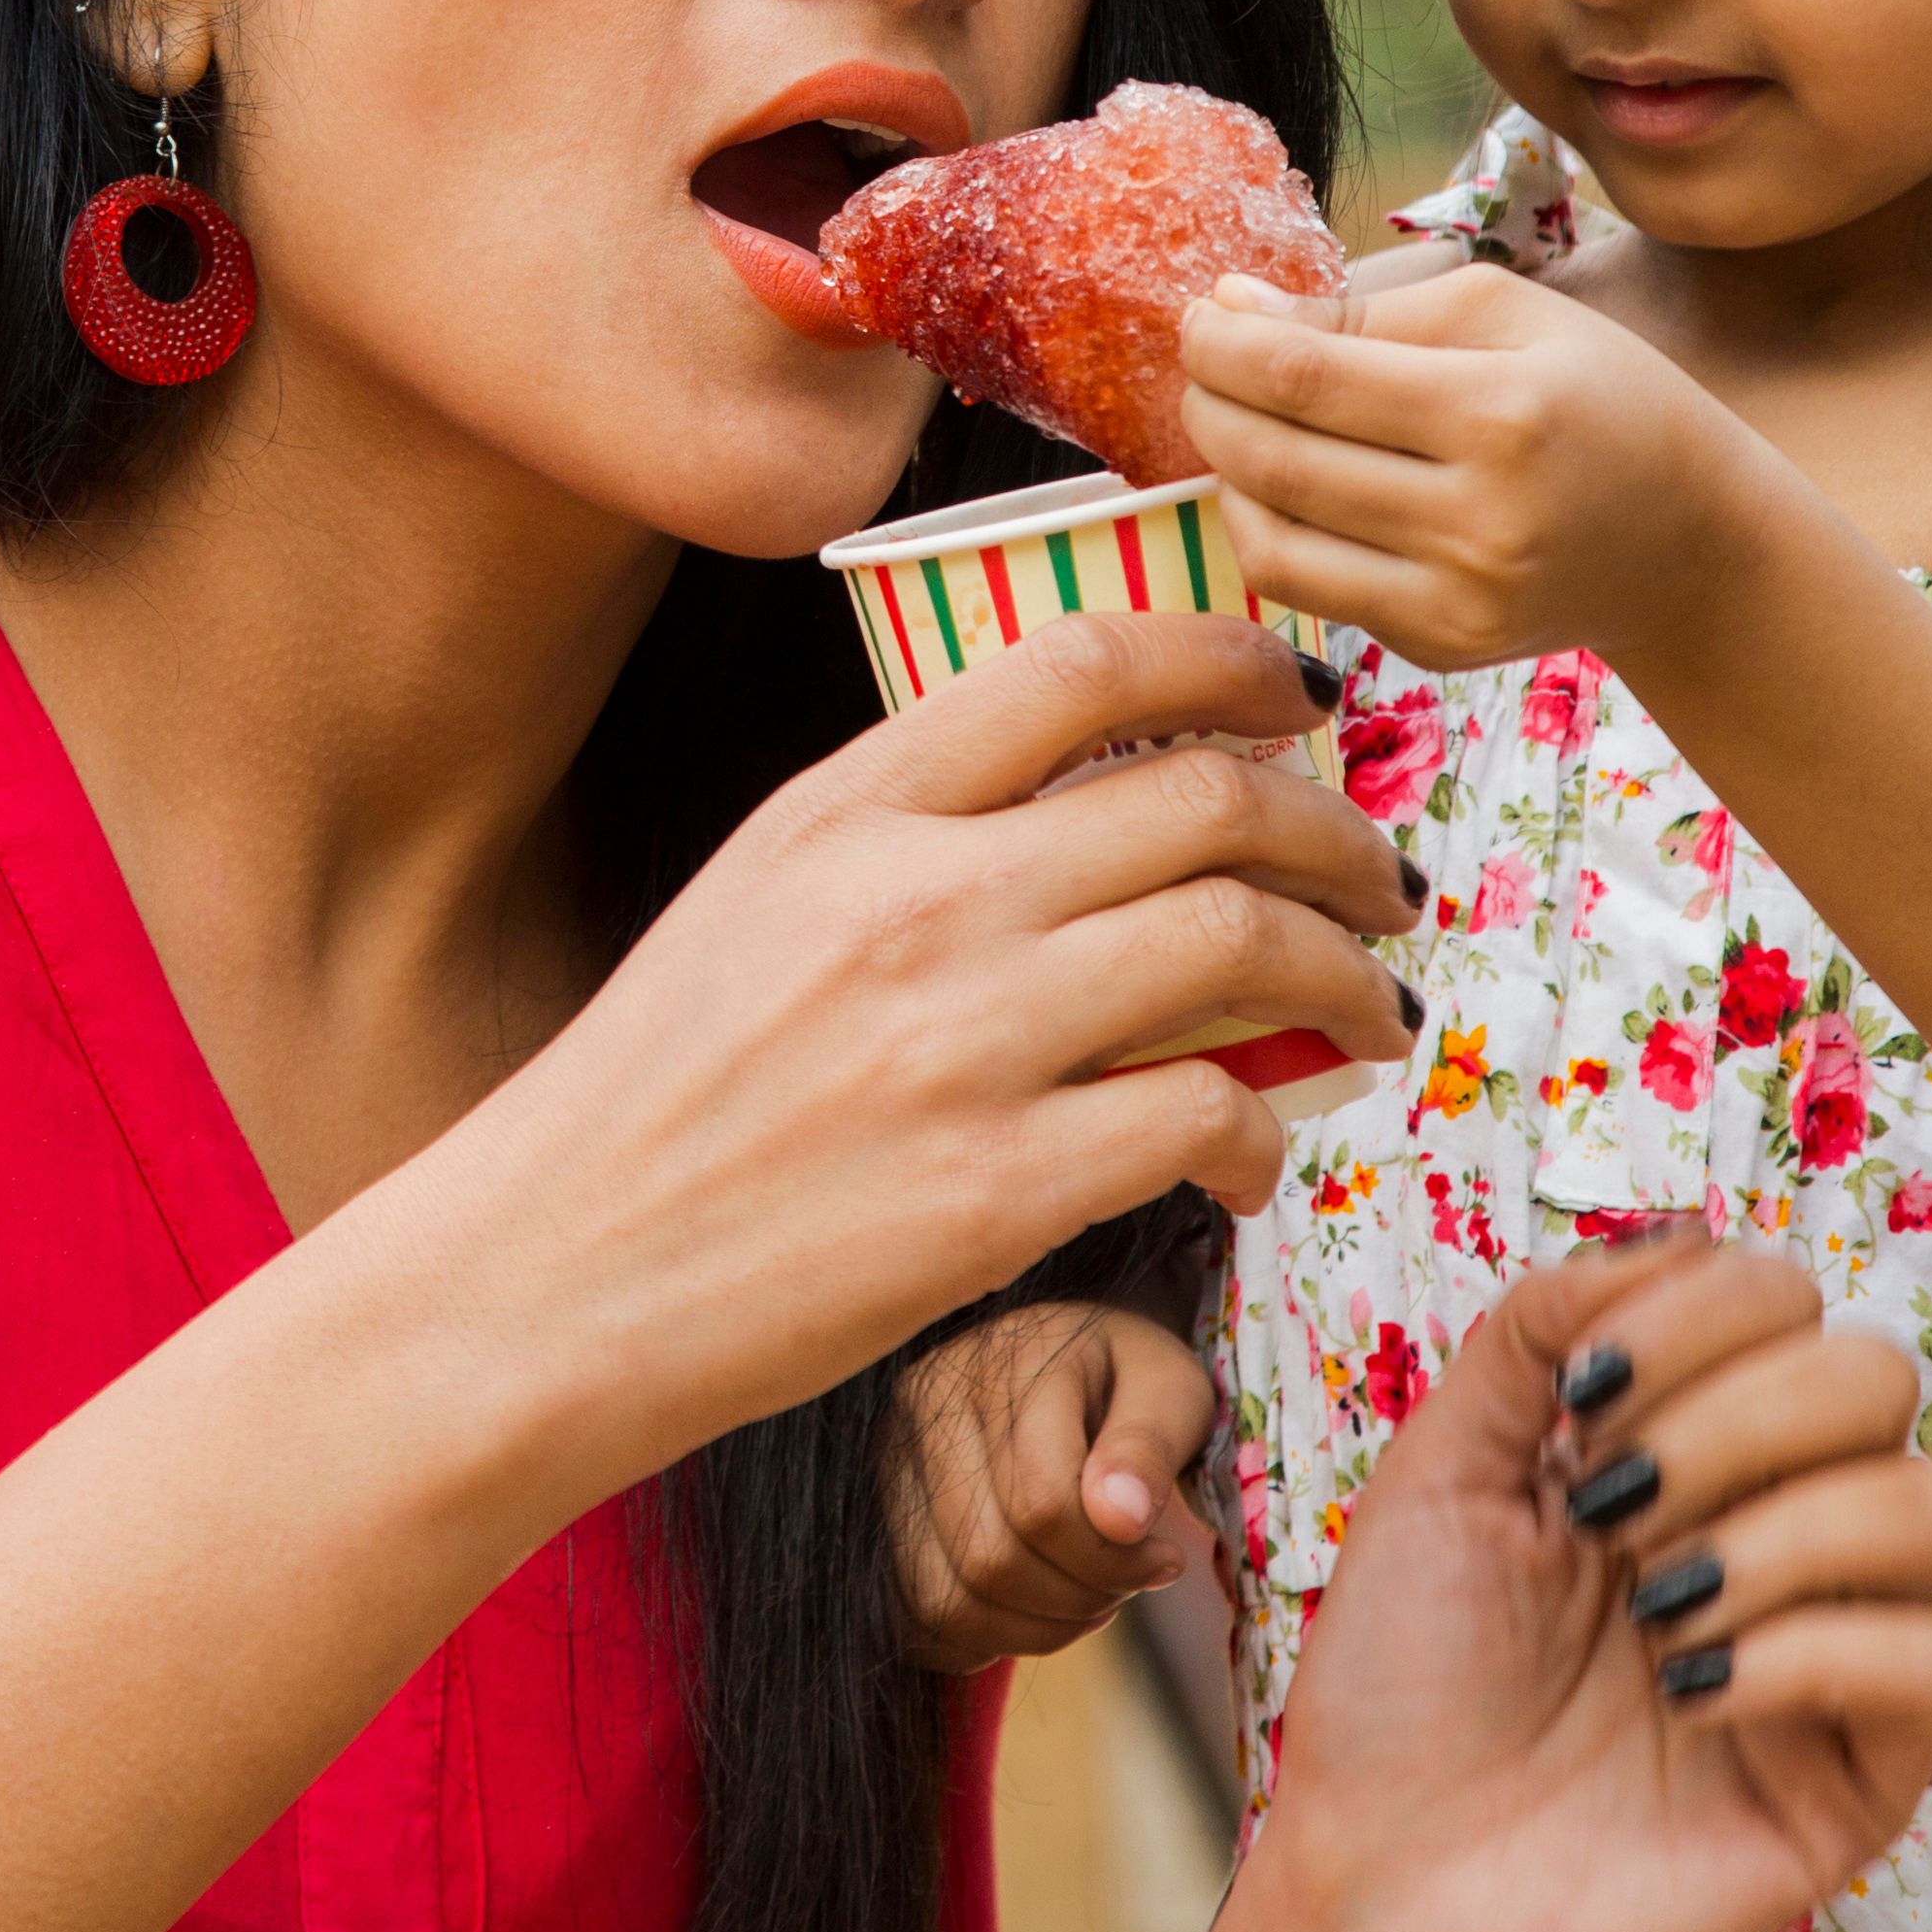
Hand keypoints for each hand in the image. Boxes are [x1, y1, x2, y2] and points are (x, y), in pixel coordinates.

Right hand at [410, 614, 1409, 1486]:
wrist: (549, 1274)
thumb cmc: (660, 1100)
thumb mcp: (758, 902)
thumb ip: (907, 838)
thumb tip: (1089, 808)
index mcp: (851, 807)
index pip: (1084, 659)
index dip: (1230, 657)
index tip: (1300, 695)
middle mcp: (917, 897)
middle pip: (1206, 797)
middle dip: (1336, 832)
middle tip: (1382, 876)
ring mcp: (962, 1041)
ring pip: (1240, 942)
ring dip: (1346, 973)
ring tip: (1370, 1009)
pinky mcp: (997, 1190)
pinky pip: (1206, 1118)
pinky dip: (1265, 1133)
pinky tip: (1255, 1157)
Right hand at [892, 1300, 1214, 1670]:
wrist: (1070, 1367)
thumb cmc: (1129, 1381)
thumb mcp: (1171, 1388)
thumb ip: (1150, 1445)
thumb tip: (1121, 1519)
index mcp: (997, 1363)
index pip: (1043, 1507)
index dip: (1114, 1561)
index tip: (1165, 1559)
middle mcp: (920, 1407)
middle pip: (989, 1561)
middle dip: (1079, 1599)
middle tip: (1129, 1583)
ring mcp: (886, 1465)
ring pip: (948, 1602)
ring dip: (1037, 1629)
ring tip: (1088, 1594)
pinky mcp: (878, 1521)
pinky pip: (918, 1623)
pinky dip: (986, 1640)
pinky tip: (1036, 1606)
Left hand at [1176, 263, 1747, 674]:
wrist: (1689, 541)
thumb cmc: (1598, 401)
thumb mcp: (1509, 315)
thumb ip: (1368, 308)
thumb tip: (1233, 308)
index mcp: (1502, 413)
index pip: (1306, 377)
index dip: (1223, 344)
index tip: (1198, 316)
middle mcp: (1480, 520)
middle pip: (1276, 458)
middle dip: (1210, 402)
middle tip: (1203, 365)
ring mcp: (1458, 601)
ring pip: (1272, 539)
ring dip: (1226, 473)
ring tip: (1237, 424)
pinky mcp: (1440, 650)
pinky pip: (1310, 589)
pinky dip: (1272, 530)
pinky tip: (1286, 485)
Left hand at [1183, 1243, 1931, 1931]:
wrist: (1381, 1886)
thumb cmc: (1403, 1691)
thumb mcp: (1440, 1469)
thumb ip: (1538, 1329)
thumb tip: (1674, 1240)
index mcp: (1689, 1450)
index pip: (1789, 1301)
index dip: (1700, 1315)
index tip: (1584, 1396)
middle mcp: (1778, 1533)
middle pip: (1879, 1376)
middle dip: (1737, 1416)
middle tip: (1615, 1507)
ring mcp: (1830, 1655)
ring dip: (1780, 1529)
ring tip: (1655, 1606)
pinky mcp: (1859, 1781)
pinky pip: (1927, 1663)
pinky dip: (1805, 1649)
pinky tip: (1692, 1687)